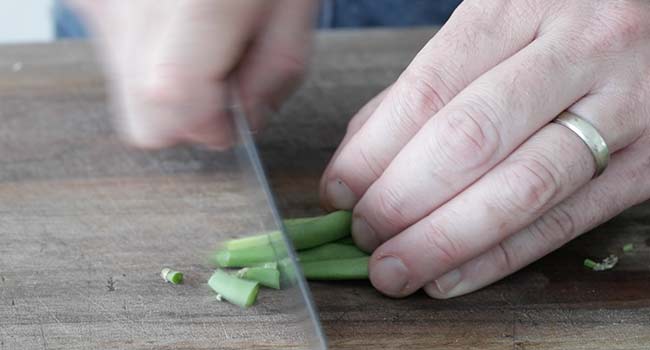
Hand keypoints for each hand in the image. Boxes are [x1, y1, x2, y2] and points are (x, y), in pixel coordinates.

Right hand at [68, 0, 316, 147]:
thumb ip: (275, 72)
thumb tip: (241, 121)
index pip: (168, 106)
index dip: (207, 127)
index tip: (234, 115)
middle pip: (140, 114)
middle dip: (189, 111)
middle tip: (223, 68)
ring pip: (126, 84)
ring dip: (169, 74)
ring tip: (202, 24)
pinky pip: (116, 47)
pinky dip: (150, 43)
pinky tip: (177, 8)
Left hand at [320, 0, 649, 297]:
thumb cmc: (557, 25)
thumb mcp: (490, 28)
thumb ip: (425, 89)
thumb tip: (360, 160)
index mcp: (520, 6)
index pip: (430, 92)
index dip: (374, 153)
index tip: (338, 192)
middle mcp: (578, 51)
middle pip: (471, 141)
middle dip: (401, 201)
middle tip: (364, 235)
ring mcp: (623, 108)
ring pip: (521, 189)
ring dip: (443, 241)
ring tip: (394, 268)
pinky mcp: (649, 165)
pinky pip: (566, 223)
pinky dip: (498, 259)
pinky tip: (450, 277)